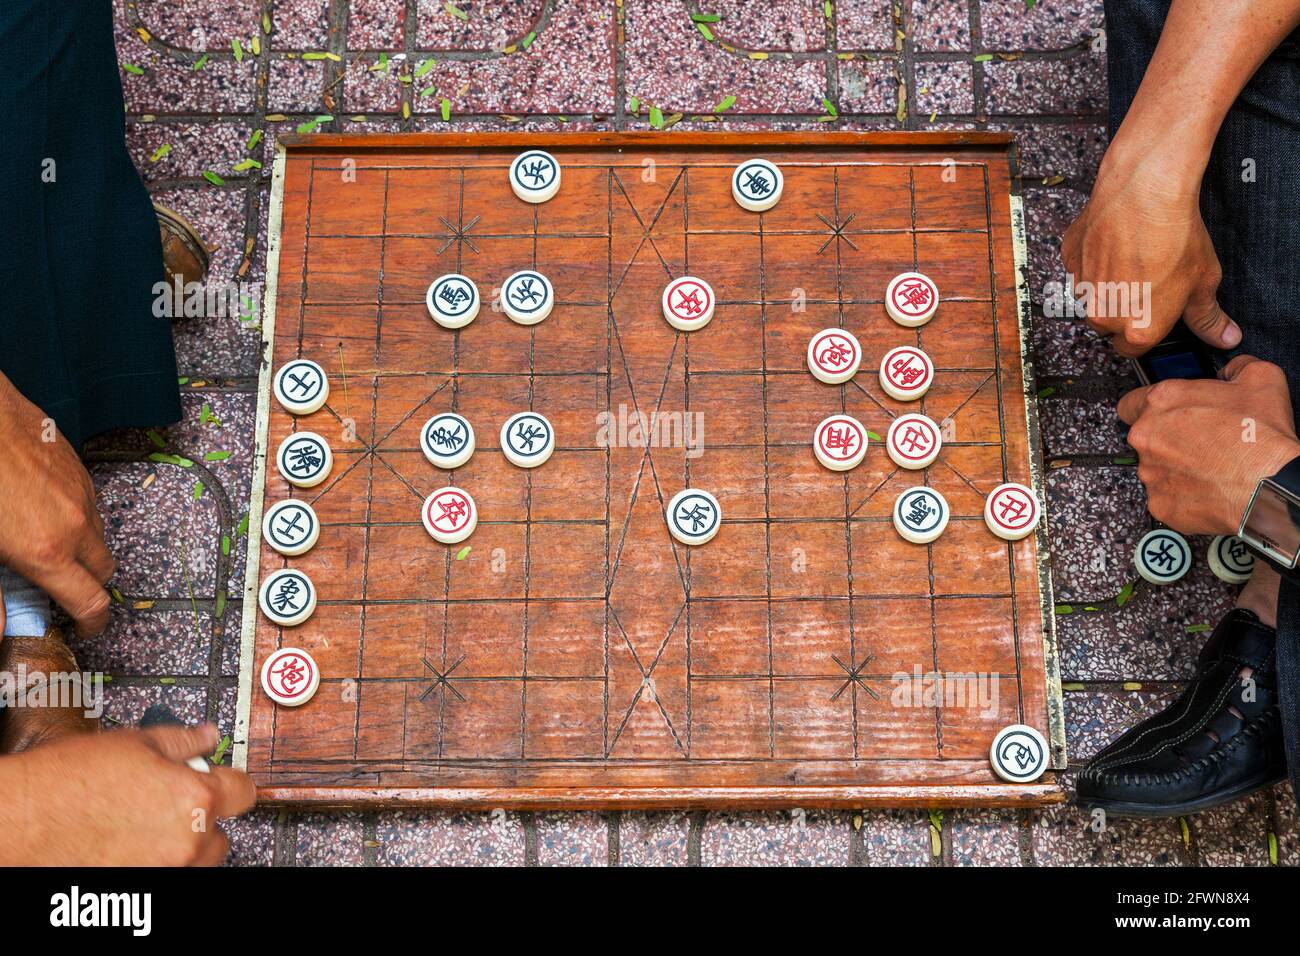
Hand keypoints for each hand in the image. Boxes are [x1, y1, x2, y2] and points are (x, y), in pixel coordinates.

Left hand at [0, 374, 114, 636]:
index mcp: (47, 551)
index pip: (92, 602)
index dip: (92, 624)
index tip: (84, 629)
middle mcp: (74, 524)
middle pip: (105, 571)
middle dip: (89, 587)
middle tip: (61, 590)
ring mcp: (81, 493)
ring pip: (99, 536)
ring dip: (82, 550)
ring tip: (46, 545)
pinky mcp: (79, 468)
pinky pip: (90, 504)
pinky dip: (76, 518)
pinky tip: (41, 509)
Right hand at [0, 724, 255, 865]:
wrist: (21, 818)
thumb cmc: (67, 782)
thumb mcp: (135, 743)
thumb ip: (182, 742)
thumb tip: (207, 736)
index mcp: (195, 799)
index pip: (244, 791)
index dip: (231, 781)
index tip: (221, 779)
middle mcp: (186, 841)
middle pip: (222, 833)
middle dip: (205, 816)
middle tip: (173, 801)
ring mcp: (164, 869)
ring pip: (196, 859)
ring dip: (184, 842)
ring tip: (146, 823)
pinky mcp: (141, 888)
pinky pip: (167, 872)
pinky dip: (157, 860)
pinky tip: (129, 842)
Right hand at [1061, 154, 1239, 357]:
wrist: (1144, 192)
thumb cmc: (1173, 236)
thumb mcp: (1204, 281)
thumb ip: (1208, 317)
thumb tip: (1224, 336)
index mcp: (1137, 330)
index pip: (1133, 350)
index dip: (1146, 332)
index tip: (1156, 317)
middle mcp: (1103, 316)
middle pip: (1109, 324)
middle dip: (1125, 310)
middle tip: (1148, 283)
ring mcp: (1082, 287)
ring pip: (1093, 296)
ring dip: (1108, 285)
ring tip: (1134, 258)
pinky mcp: (1070, 259)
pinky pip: (1081, 266)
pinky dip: (1095, 258)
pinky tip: (1117, 241)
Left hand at [1119, 356, 1299, 533]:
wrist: (1269, 487)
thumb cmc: (1261, 438)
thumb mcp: (1260, 378)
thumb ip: (1235, 368)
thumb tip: (1230, 372)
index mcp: (1162, 401)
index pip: (1131, 403)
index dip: (1148, 409)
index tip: (1164, 415)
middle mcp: (1147, 436)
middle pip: (1144, 437)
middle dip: (1166, 439)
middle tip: (1197, 442)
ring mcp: (1150, 472)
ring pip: (1153, 468)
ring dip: (1174, 466)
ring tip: (1207, 466)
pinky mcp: (1159, 503)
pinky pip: (1165, 496)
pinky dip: (1182, 494)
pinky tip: (1206, 487)